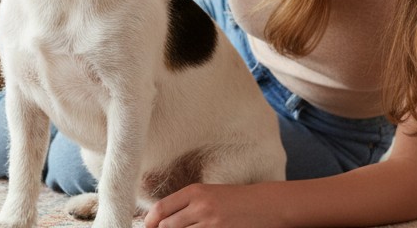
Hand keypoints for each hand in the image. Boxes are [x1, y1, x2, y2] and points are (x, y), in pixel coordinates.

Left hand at [144, 183, 278, 227]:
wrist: (267, 204)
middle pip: (167, 227)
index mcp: (194, 192)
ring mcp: (211, 223)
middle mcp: (200, 206)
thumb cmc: (236, 199)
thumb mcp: (209, 194)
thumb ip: (186, 204)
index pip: (160, 209)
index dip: (149, 222)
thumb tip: (162, 220)